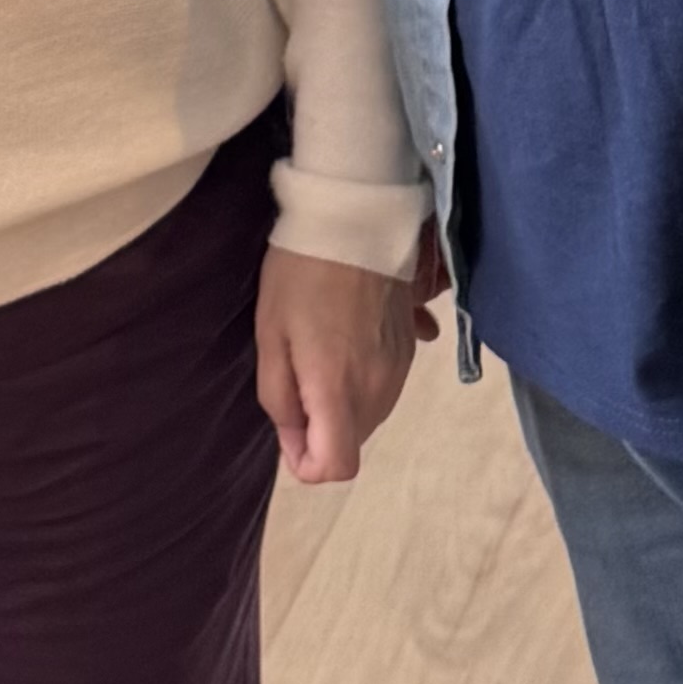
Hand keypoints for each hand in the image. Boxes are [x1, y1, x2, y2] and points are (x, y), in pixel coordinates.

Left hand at [256, 249, 421, 485]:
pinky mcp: (411, 347)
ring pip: (369, 414)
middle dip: (322, 427)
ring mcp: (400, 368)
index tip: (292, 430)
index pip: (337, 466)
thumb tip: (295, 446)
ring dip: (343, 402)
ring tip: (321, 351)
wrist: (355, 217)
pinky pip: (385, 386)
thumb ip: (281, 401)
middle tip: (297, 375)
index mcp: (338, 389)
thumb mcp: (270, 337)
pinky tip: (347, 341)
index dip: (308, 462)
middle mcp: (378, 388)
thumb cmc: (300, 274)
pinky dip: (364, 379)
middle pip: (352, 441)